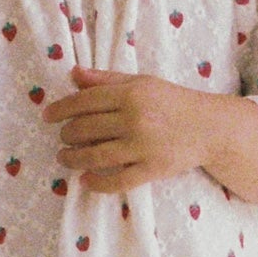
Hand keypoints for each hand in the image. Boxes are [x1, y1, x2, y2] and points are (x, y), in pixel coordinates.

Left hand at [57, 69, 225, 194]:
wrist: (210, 127)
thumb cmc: (172, 102)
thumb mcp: (142, 82)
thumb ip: (107, 79)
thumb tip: (73, 74)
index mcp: (131, 94)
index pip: (85, 101)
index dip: (61, 109)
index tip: (47, 116)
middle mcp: (135, 118)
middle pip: (86, 129)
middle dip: (67, 135)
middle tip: (62, 138)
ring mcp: (144, 146)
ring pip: (96, 156)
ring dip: (73, 159)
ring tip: (65, 158)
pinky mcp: (153, 169)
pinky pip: (118, 180)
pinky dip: (97, 183)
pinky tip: (85, 181)